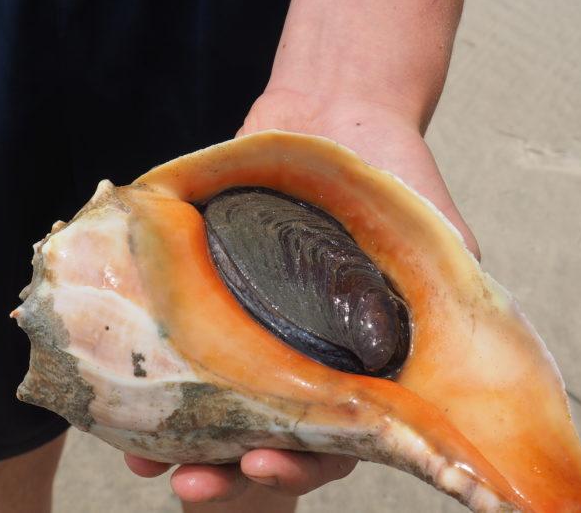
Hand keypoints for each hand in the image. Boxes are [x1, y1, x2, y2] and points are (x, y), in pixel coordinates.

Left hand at [124, 91, 479, 505]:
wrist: (336, 106)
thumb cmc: (392, 170)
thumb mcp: (435, 232)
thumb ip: (451, 291)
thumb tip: (466, 350)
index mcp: (349, 357)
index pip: (327, 434)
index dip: (299, 460)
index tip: (265, 462)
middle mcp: (293, 349)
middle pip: (260, 432)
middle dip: (226, 469)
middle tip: (191, 485)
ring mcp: (244, 320)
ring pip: (210, 399)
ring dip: (178, 437)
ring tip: (146, 462)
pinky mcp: (203, 283)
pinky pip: (173, 335)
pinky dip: (147, 367)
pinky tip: (113, 392)